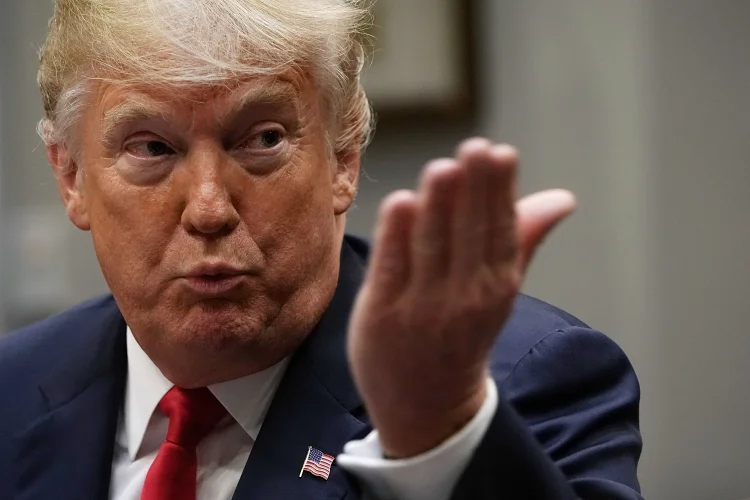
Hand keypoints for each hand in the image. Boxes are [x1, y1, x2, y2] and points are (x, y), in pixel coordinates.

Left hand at [347, 138, 575, 457]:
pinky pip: (391, 268)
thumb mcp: (498, 292)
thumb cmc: (461, 335)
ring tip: (445, 168)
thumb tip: (563, 198)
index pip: (501, 230)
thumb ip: (522, 238)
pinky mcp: (381, 314)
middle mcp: (464, 297)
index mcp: (496, 286)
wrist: (427, 407)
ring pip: (431, 246)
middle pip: (469, 234)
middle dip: (473, 190)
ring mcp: (421, 307)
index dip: (500, 192)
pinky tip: (401, 202)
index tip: (500, 152)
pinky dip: (396, 236)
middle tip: (475, 148)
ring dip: (439, 207)